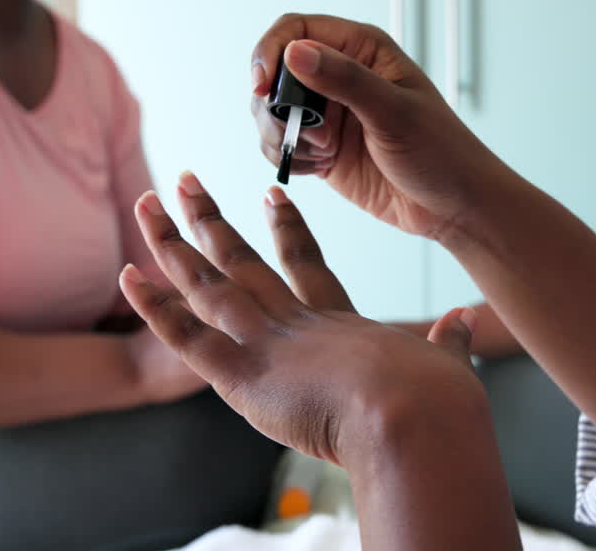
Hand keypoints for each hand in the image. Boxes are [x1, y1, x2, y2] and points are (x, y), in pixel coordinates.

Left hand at [118, 174, 485, 466]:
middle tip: (186, 181)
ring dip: (173, 245)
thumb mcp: (447, 365)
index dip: (286, 229)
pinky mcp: (244, 374)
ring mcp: (268, 343)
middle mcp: (297, 321)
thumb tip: (465, 320)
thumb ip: (451, 341)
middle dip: (210, 219)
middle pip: (242, 261)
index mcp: (340, 322)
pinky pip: (187, 337)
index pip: (306, 264)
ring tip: (148, 203)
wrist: (418, 415)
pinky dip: (156, 307)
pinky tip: (130, 275)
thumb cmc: (436, 400)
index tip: (271, 193)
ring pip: (208, 285)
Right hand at [250, 14, 511, 239]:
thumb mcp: (394, 112)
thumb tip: (294, 51)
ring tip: (321, 154)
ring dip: (279, 134)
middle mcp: (338, 75)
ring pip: (270, 111)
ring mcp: (327, 113)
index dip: (270, 52)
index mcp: (361, 49)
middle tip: (301, 134)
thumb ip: (344, 80)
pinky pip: (280, 144)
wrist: (454, 206)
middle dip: (273, 105)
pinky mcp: (321, 148)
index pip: (295, 29)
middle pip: (274, 72)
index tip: (263, 86)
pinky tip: (321, 169)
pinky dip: (288, 158)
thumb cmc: (441, 151)